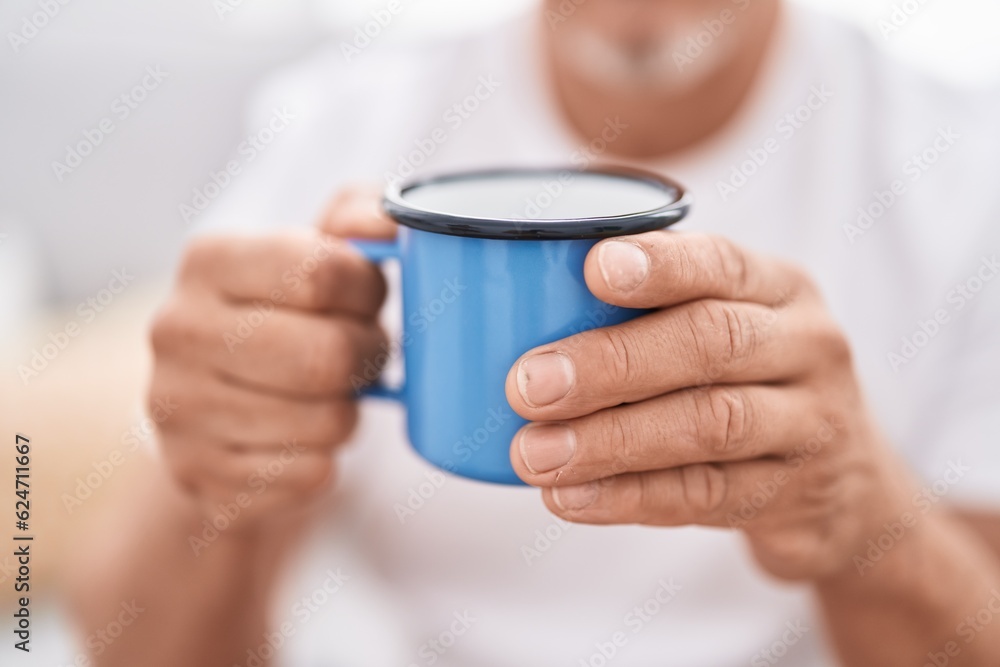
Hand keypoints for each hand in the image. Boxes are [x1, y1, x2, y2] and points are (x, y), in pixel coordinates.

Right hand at [149, 185, 394, 522]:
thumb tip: (392, 221)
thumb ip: (359, 219)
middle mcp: (177, 331)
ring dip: (348, 412)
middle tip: (362, 355)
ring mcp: (179, 409)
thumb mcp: (314, 251)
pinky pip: (311, 474)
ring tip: (325, 395)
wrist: (214, 408)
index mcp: (209, 261)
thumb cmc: (284, 317)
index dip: (366, 291)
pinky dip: (325, 460)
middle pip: (328, 356)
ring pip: (328, 422)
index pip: (321, 272)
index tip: (363, 299)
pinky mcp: (198, 475)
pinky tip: (299, 439)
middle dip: (367, 357)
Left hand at [506, 232, 916, 579]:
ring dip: (610, 439)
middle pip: (710, 343)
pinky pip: (704, 495)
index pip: (721, 263)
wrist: (844, 485)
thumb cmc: (748, 380)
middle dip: (611, 362)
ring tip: (534, 453)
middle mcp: (806, 347)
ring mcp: (809, 425)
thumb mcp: (726, 326)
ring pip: (708, 423)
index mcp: (778, 287)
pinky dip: (630, 497)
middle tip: (529, 384)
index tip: (591, 269)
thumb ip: (651, 311)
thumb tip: (511, 309)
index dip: (659, 265)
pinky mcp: (792, 497)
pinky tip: (570, 497)